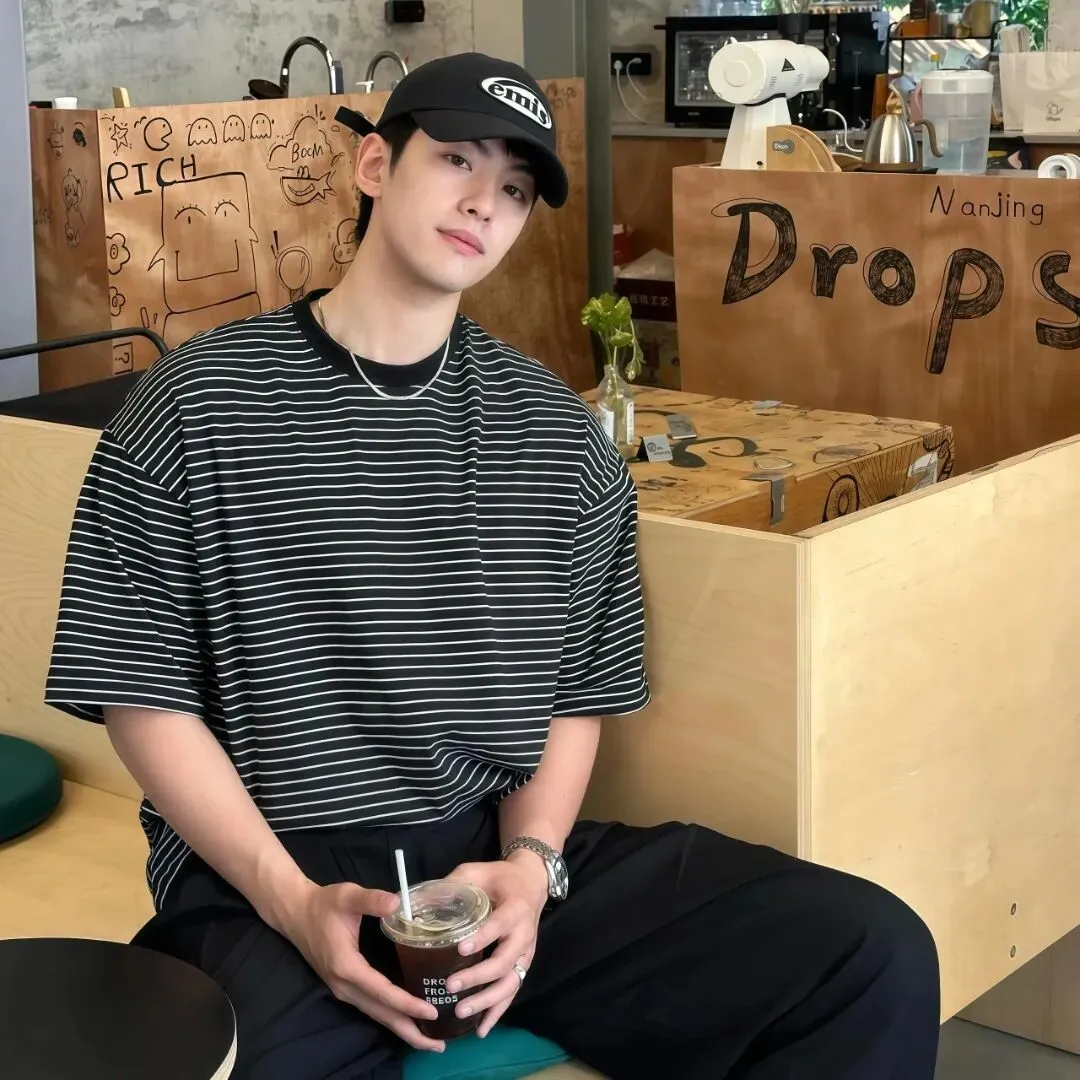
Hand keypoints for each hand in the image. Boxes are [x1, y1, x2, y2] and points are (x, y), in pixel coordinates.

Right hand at [278, 880, 445, 1052]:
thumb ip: (372, 900)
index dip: (407, 1003)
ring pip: (375, 1014)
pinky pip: (370, 1006)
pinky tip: (406, 1019)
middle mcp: (344, 985)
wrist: (295, 913)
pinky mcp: (344, 986)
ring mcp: (342, 988)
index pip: (381, 991)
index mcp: (346, 966)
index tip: (431, 1013)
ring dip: (401, 1027)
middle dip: (409, 1030)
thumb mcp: (348, 896)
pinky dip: (390, 1016)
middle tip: (438, 1047)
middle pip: (380, 1013)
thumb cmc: (323, 903)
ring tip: (428, 1040)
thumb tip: (398, 903)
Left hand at [444, 855, 549, 1035]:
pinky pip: (512, 992)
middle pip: (505, 961)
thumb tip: (415, 902)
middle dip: (478, 977)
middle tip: (450, 986)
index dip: (482, 938)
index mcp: (515, 907)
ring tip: (461, 1012)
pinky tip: (481, 1029)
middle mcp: (524, 934)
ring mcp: (525, 953)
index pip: (500, 925)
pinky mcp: (522, 965)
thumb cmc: (499, 877)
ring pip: (510, 983)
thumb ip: (451, 885)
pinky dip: (497, 1012)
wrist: (532, 883)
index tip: (460, 949)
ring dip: (487, 1001)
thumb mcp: (476, 872)